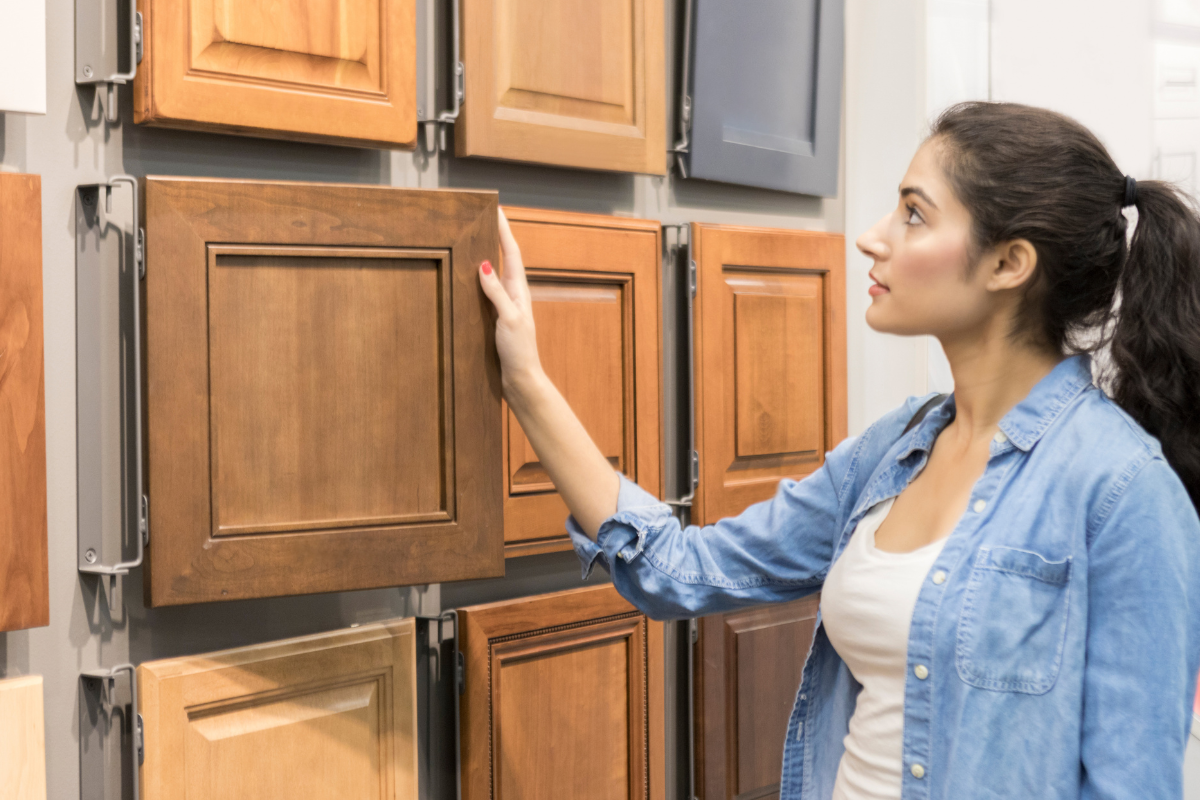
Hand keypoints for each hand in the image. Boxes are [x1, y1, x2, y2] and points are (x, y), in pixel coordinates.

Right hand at [479, 208, 544, 400]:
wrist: (521, 379)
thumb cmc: (520, 351)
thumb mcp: (508, 319)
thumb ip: (497, 293)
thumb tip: (485, 265)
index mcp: (519, 291)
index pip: (511, 253)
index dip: (504, 231)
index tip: (496, 210)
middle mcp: (513, 295)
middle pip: (504, 259)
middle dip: (496, 237)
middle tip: (484, 218)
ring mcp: (505, 307)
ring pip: (495, 275)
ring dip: (487, 256)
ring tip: (474, 239)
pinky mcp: (496, 319)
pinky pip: (486, 292)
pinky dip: (478, 280)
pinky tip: (468, 279)